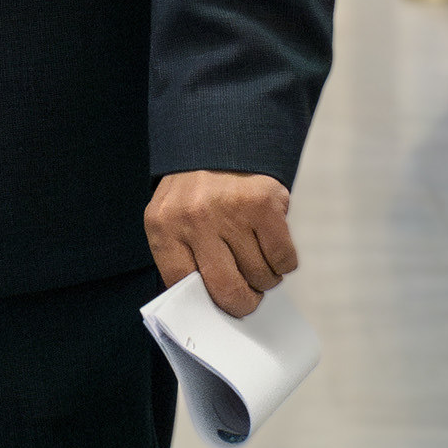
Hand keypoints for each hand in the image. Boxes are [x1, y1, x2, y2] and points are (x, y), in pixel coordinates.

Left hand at [146, 170, 298, 318]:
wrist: (220, 137)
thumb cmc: (196, 193)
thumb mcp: (171, 219)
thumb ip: (182, 259)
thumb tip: (210, 310)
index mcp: (163, 227)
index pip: (183, 288)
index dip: (207, 304)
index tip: (221, 305)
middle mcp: (194, 218)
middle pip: (227, 290)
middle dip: (243, 303)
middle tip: (248, 298)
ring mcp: (230, 210)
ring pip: (260, 277)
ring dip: (265, 279)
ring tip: (257, 260)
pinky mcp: (264, 203)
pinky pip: (284, 259)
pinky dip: (283, 263)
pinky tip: (272, 248)